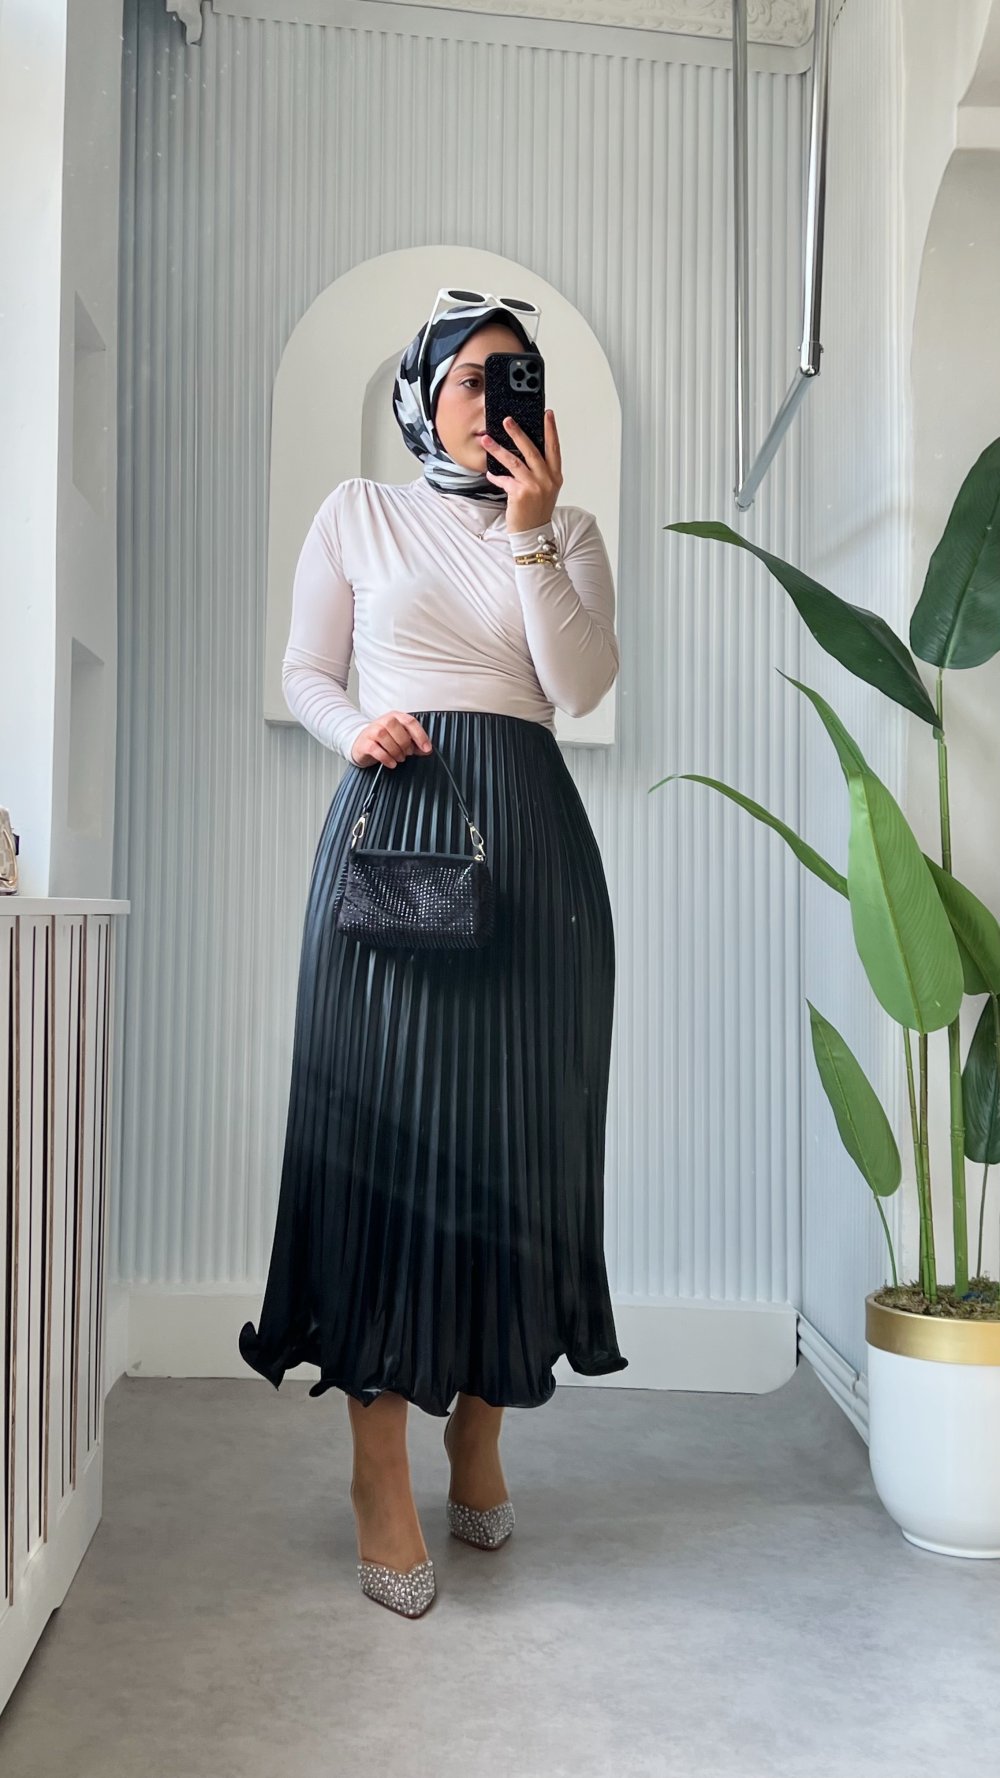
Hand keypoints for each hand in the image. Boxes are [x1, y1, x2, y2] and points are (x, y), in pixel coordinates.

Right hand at [351, 711, 432, 768]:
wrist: (362, 744)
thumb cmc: (383, 741)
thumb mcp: (400, 739)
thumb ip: (414, 744)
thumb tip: (427, 750)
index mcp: (396, 717)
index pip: (410, 722)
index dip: (420, 736)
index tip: (427, 748)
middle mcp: (384, 721)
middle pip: (398, 729)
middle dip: (406, 744)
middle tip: (408, 753)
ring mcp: (372, 731)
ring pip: (386, 738)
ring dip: (396, 751)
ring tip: (399, 758)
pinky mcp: (365, 743)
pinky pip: (376, 750)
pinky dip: (386, 758)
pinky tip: (391, 762)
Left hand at [483, 411, 563, 533]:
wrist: (533, 534)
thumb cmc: (537, 511)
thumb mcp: (545, 490)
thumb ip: (538, 472)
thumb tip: (522, 452)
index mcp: (555, 476)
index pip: (554, 448)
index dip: (551, 430)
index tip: (547, 414)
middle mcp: (547, 480)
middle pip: (532, 450)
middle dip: (518, 433)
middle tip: (507, 420)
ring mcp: (534, 487)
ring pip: (514, 461)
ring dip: (498, 449)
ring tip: (486, 440)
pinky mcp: (520, 494)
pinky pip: (504, 480)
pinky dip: (496, 476)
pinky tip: (490, 473)